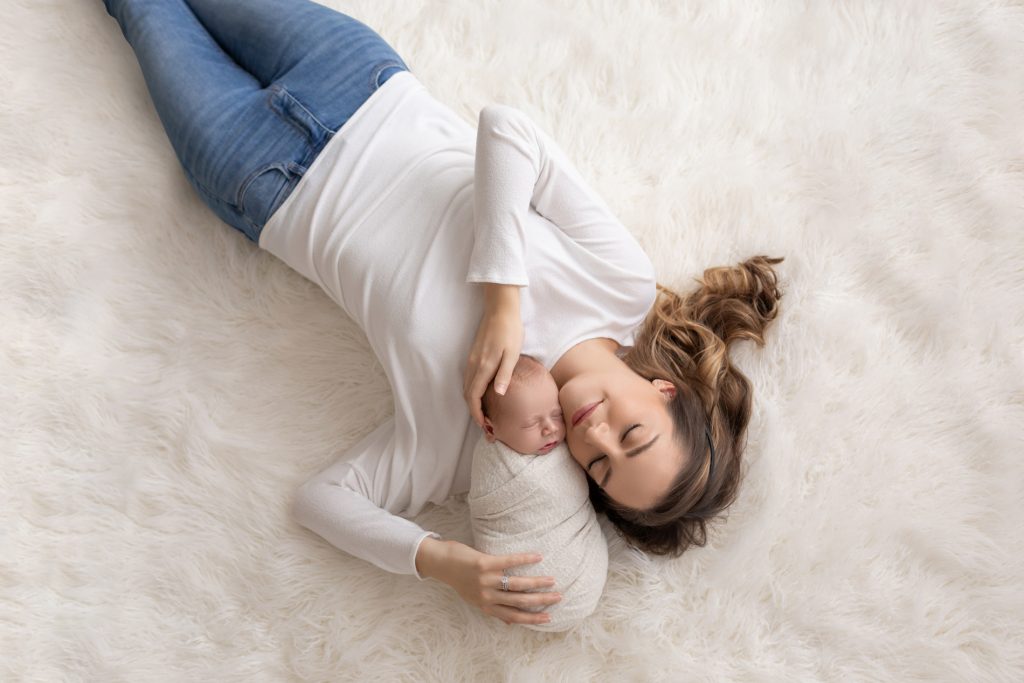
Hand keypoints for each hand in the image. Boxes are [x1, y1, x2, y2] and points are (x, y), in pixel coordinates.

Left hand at [432, 540, 561, 625]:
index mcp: (485, 605)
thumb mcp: (473, 599)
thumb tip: (509, 623)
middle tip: (558, 597)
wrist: (438, 562)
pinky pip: (509, 562)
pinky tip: (538, 558)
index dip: (532, 618)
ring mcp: (485, 580)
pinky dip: (524, 560)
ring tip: (552, 580)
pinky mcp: (484, 563)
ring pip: (517, 584)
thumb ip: (491, 608)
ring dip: (537, 583)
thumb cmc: (458, 578)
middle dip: (541, 600)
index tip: (549, 617)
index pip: (513, 616)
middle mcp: (486, 596)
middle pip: (519, 601)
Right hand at [463, 289, 522, 428]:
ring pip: (467, 387)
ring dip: (473, 403)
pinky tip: (484, 395)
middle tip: (487, 426)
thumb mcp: (512, 353)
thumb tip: (499, 394)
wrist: (500, 308)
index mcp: (483, 367)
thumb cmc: (510, 330)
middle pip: (468, 395)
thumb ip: (504, 374)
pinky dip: (473, 391)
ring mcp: (471, 360)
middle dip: (475, 413)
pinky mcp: (473, 355)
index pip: (474, 397)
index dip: (477, 414)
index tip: (486, 427)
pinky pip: (469, 378)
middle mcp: (473, 365)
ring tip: (486, 414)